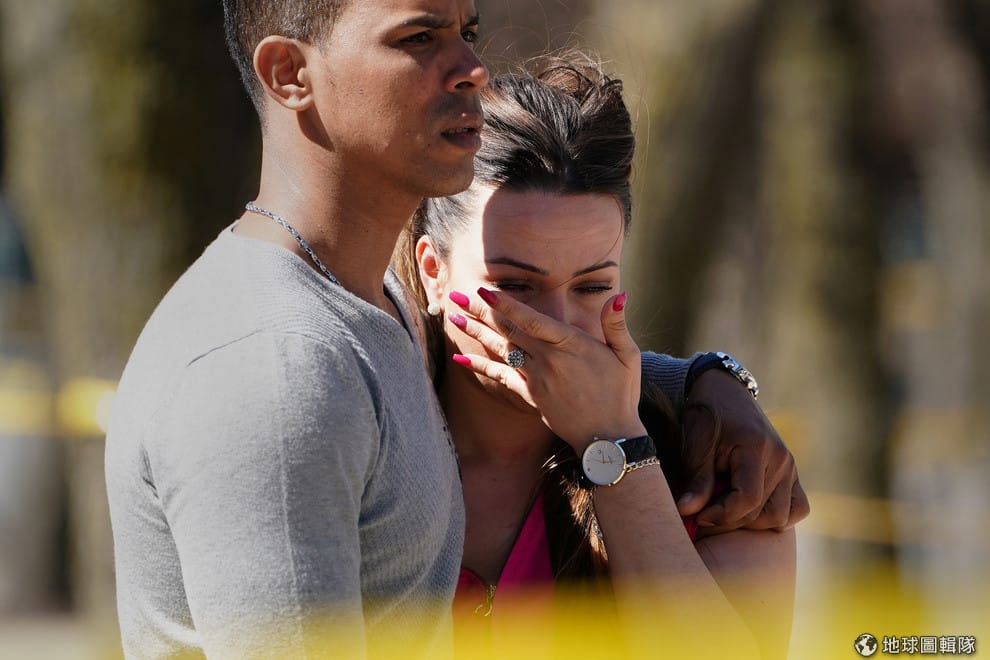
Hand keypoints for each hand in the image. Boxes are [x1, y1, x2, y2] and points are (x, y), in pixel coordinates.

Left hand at [447, 288, 645, 450]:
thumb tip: (619, 295)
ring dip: (476, 333)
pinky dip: (480, 368)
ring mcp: (536, 379)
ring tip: (453, 318)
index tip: (485, 292)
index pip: (532, 320)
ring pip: (501, 350)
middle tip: (456, 295)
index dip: (507, 306)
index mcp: (571, 345)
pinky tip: (460, 359)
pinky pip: (501, 378)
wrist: (608, 437)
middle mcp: (549, 360)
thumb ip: (617, 324)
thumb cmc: (621, 393)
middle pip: (509, 331)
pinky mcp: (530, 396)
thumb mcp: (628, 356)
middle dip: (481, 312)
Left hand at [678, 369, 809, 535]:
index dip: (721, 515)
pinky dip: (778, 516)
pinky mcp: (792, 473)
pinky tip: (750, 510)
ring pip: (781, 516)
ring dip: (752, 522)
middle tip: (705, 513)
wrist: (726, 392)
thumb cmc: (708, 415)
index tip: (698, 516)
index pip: (747, 498)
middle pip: (763, 512)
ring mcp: (791, 467)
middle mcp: (781, 459)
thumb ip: (696, 479)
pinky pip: (797, 507)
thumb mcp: (696, 443)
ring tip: (725, 509)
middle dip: (731, 520)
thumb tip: (686, 512)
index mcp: (756, 448)